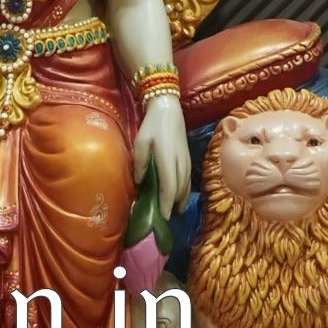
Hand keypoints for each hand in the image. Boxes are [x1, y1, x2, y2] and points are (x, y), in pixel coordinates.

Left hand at [131, 92, 192, 212]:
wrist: (169, 109)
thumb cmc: (152, 125)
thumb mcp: (140, 142)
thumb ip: (140, 162)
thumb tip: (139, 181)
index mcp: (167, 159)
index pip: (169, 187)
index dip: (167, 203)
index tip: (163, 216)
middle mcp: (180, 162)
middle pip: (179, 189)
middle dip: (173, 205)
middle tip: (165, 218)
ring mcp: (186, 160)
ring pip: (186, 184)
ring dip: (180, 199)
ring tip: (173, 211)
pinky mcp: (188, 157)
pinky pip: (188, 178)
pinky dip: (184, 189)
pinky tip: (180, 195)